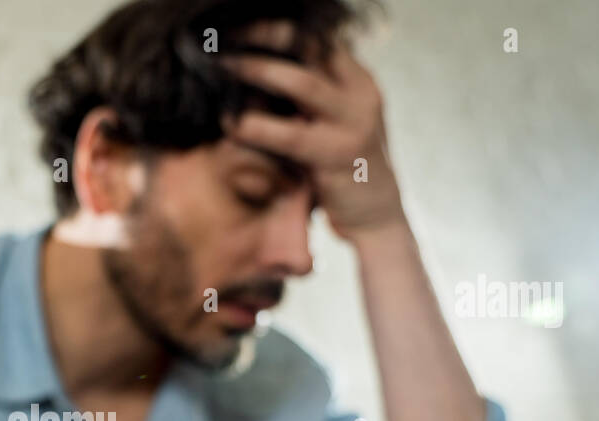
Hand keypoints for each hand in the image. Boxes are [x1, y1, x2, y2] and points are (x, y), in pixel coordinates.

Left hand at [223, 21, 404, 241]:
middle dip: (264, 37)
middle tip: (225, 40)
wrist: (375, 214)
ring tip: (223, 68)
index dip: (278, 29)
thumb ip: (305, 98)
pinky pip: (290, 135)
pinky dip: (256, 126)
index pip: (318, 39)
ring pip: (302, 83)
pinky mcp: (338, 155)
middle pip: (311, 47)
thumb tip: (252, 72)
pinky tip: (231, 124)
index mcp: (358, 80)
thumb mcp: (330, 122)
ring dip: (258, 70)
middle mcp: (361, 94)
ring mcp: (354, 123)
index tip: (241, 27)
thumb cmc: (342, 167)